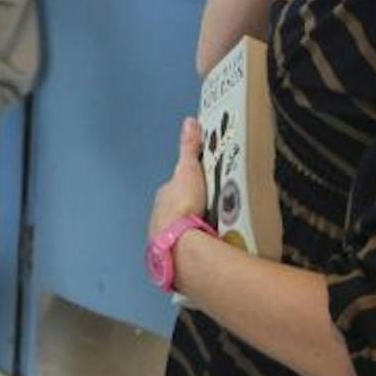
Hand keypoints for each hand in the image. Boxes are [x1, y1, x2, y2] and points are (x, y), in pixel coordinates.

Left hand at [147, 119, 208, 247]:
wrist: (179, 242)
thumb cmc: (181, 205)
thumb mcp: (189, 169)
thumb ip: (188, 148)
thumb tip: (189, 123)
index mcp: (164, 195)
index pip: (177, 185)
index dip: (190, 185)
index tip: (204, 187)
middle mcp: (160, 214)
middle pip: (180, 208)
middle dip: (194, 208)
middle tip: (214, 209)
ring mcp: (166, 234)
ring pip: (182, 227)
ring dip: (194, 228)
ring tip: (215, 229)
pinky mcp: (175, 252)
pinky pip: (188, 245)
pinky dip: (196, 244)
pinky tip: (209, 245)